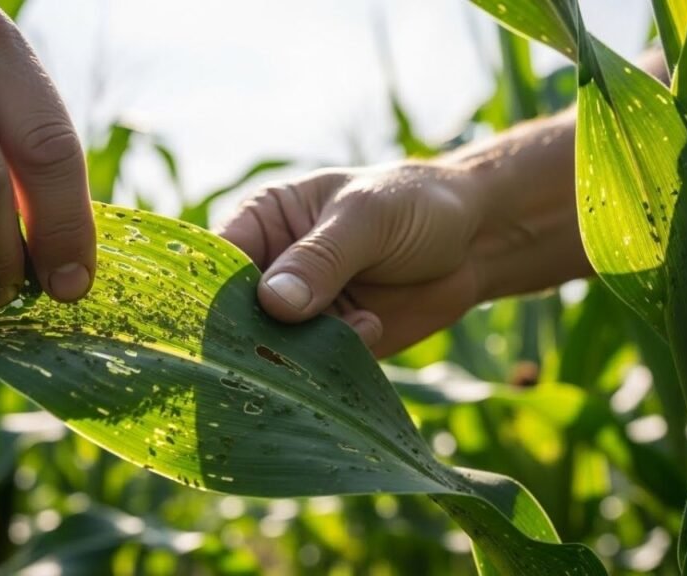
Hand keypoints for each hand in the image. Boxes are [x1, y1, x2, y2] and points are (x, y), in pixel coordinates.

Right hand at [217, 162, 484, 356]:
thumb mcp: (367, 218)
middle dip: (251, 336)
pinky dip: (331, 363)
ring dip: (295, 355)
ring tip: (334, 336)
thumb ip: (321, 258)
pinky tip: (370, 328)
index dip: (210, 291)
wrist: (476, 241)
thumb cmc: (414, 206)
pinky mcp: (332, 347)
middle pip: (236, 315)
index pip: (218, 260)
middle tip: (272, 347)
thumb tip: (273, 303)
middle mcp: (272, 271)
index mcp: (264, 222)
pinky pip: (314, 369)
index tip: (222, 319)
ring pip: (273, 350)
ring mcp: (301, 314)